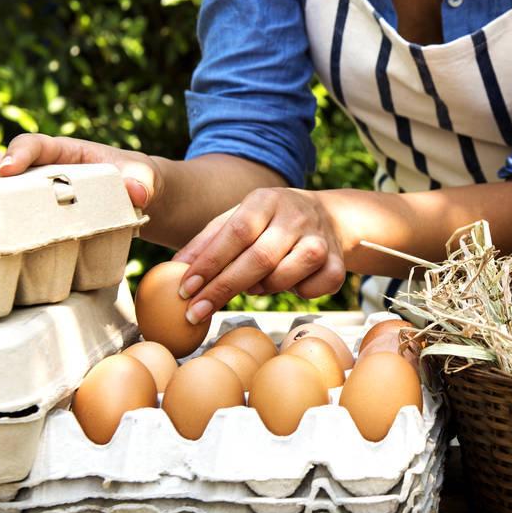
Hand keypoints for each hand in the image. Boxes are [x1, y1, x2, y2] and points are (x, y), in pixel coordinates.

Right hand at [0, 134, 160, 209]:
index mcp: (67, 151)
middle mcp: (42, 166)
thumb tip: (136, 190)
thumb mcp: (150, 178)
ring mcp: (31, 188)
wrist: (144, 196)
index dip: (19, 154)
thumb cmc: (142, 181)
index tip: (8, 170)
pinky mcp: (29, 209)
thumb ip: (144, 180)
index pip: (36, 144)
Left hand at [173, 188, 346, 323]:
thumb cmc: (270, 221)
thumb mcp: (238, 217)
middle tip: (195, 312)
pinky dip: (294, 293)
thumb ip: (207, 241)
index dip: (209, 262)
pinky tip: (288, 282)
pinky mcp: (338, 265)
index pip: (235, 232)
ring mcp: (321, 241)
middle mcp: (296, 217)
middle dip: (222, 289)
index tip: (185, 289)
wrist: (328, 216)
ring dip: (259, 290)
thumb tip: (173, 269)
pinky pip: (310, 291)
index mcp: (266, 200)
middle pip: (257, 259)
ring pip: (283, 278)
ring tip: (251, 285)